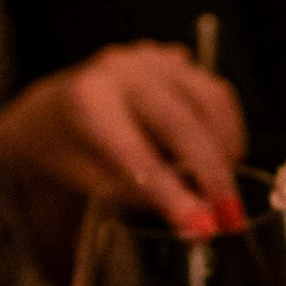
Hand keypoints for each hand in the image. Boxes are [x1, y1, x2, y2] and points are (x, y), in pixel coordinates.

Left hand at [0, 44, 246, 235]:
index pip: (137, 152)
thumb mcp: (95, 183)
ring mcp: (152, 58)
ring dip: (226, 148)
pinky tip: (220, 156)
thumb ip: (144, 195)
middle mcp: (121, 70)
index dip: (172, 192)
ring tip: (223, 187)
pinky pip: (215, 93)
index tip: (203, 227)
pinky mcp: (174, 58)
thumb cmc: (72, 152)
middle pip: (181, 120)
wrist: (55, 110)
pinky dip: (227, 129)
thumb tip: (200, 218)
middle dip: (212, 173)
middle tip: (231, 216)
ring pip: (211, 100)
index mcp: (87, 101)